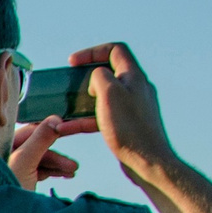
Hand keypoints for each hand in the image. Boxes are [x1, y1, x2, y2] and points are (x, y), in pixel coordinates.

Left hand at [8, 115, 92, 190]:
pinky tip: (66, 175)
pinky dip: (52, 171)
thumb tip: (56, 118)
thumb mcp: (24, 161)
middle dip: (56, 155)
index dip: (51, 129)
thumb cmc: (6, 189)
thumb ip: (40, 140)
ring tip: (72, 173)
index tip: (71, 127)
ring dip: (57, 164)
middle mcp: (6, 154)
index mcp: (2, 146)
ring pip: (41, 159)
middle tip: (73, 166)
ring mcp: (13, 167)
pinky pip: (39, 170)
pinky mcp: (19, 179)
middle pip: (38, 146)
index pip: (30, 130)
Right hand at [72, 42, 179, 193]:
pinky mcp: (128, 125)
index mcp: (133, 76)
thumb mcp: (109, 93)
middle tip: (69, 84)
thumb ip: (100, 76)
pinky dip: (85, 120)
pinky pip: (103, 116)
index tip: (73, 63)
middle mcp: (136, 88)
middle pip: (109, 72)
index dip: (92, 52)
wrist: (147, 161)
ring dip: (82, 101)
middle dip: (85, 77)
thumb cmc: (129, 128)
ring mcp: (133, 107)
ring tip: (64, 108)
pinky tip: (68, 128)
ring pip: (103, 97)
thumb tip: (96, 76)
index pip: (115, 50)